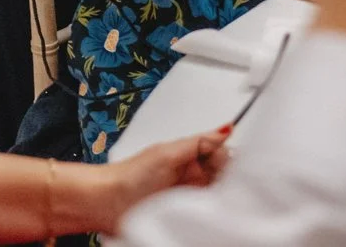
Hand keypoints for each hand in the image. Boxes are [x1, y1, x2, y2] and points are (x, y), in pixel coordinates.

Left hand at [98, 128, 230, 223]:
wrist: (105, 203)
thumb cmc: (130, 176)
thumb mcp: (167, 153)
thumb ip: (199, 142)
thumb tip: (227, 128)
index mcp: (192, 156)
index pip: (225, 156)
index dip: (234, 163)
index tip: (240, 171)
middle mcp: (194, 176)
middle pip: (226, 178)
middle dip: (232, 183)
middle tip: (234, 191)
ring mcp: (191, 199)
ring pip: (219, 198)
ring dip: (223, 201)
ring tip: (223, 204)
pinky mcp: (186, 218)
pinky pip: (208, 217)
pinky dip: (213, 217)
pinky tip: (215, 218)